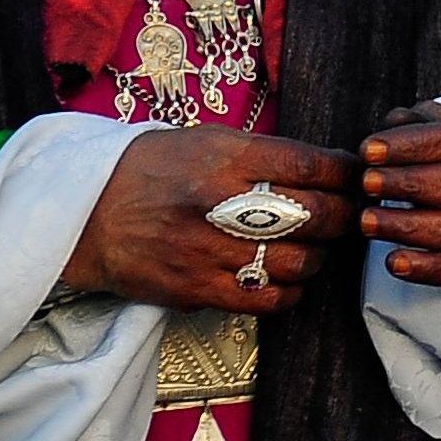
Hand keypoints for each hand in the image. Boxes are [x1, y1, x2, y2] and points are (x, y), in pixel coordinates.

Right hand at [62, 129, 359, 313]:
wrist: (81, 214)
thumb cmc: (149, 170)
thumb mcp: (203, 140)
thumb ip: (261, 153)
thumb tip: (326, 168)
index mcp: (225, 157)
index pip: (311, 164)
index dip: (347, 173)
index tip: (358, 177)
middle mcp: (220, 202)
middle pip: (316, 215)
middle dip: (345, 216)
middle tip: (349, 215)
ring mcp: (208, 250)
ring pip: (299, 262)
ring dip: (319, 257)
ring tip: (314, 247)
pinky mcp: (195, 290)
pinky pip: (267, 300)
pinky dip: (290, 293)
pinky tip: (287, 280)